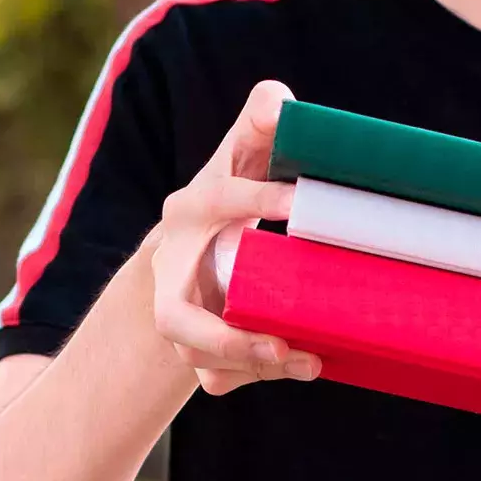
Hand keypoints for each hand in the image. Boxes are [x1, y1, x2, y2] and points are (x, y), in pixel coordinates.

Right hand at [149, 80, 321, 394]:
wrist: (198, 243)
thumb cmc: (233, 189)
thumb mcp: (244, 150)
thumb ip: (260, 119)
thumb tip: (278, 103)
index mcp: (189, 208)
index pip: (217, 200)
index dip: (256, 197)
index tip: (301, 199)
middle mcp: (170, 267)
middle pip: (174, 318)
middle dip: (224, 338)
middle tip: (281, 343)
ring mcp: (178, 312)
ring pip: (197, 357)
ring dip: (251, 364)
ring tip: (309, 360)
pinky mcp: (194, 347)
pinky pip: (216, 377)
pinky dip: (253, 378)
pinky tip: (302, 365)